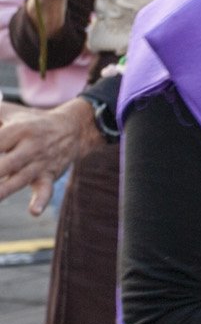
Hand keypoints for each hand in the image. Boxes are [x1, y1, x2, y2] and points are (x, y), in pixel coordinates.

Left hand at [0, 98, 99, 215]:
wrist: (71, 129)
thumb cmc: (29, 121)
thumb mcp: (7, 112)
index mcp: (19, 129)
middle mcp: (31, 147)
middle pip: (6, 164)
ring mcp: (40, 163)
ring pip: (20, 179)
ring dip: (2, 190)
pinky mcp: (48, 176)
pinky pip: (46, 190)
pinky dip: (40, 200)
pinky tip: (33, 211)